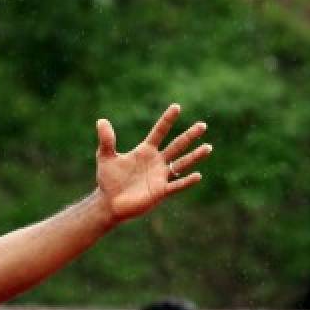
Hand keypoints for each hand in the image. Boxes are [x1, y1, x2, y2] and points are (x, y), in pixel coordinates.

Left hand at [95, 104, 211, 222]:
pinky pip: (176, 186)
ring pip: (181, 164)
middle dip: (189, 136)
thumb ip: (107, 140)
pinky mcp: (160, 191)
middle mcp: (156, 162)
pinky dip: (186, 181)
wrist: (109, 203)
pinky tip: (198, 175)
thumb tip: (101, 121)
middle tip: (202, 125)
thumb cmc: (108, 180)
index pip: (159, 132)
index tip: (176, 107)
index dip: (167, 120)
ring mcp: (160, 176)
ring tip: (208, 147)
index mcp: (145, 151)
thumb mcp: (106, 158)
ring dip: (194, 156)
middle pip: (176, 146)